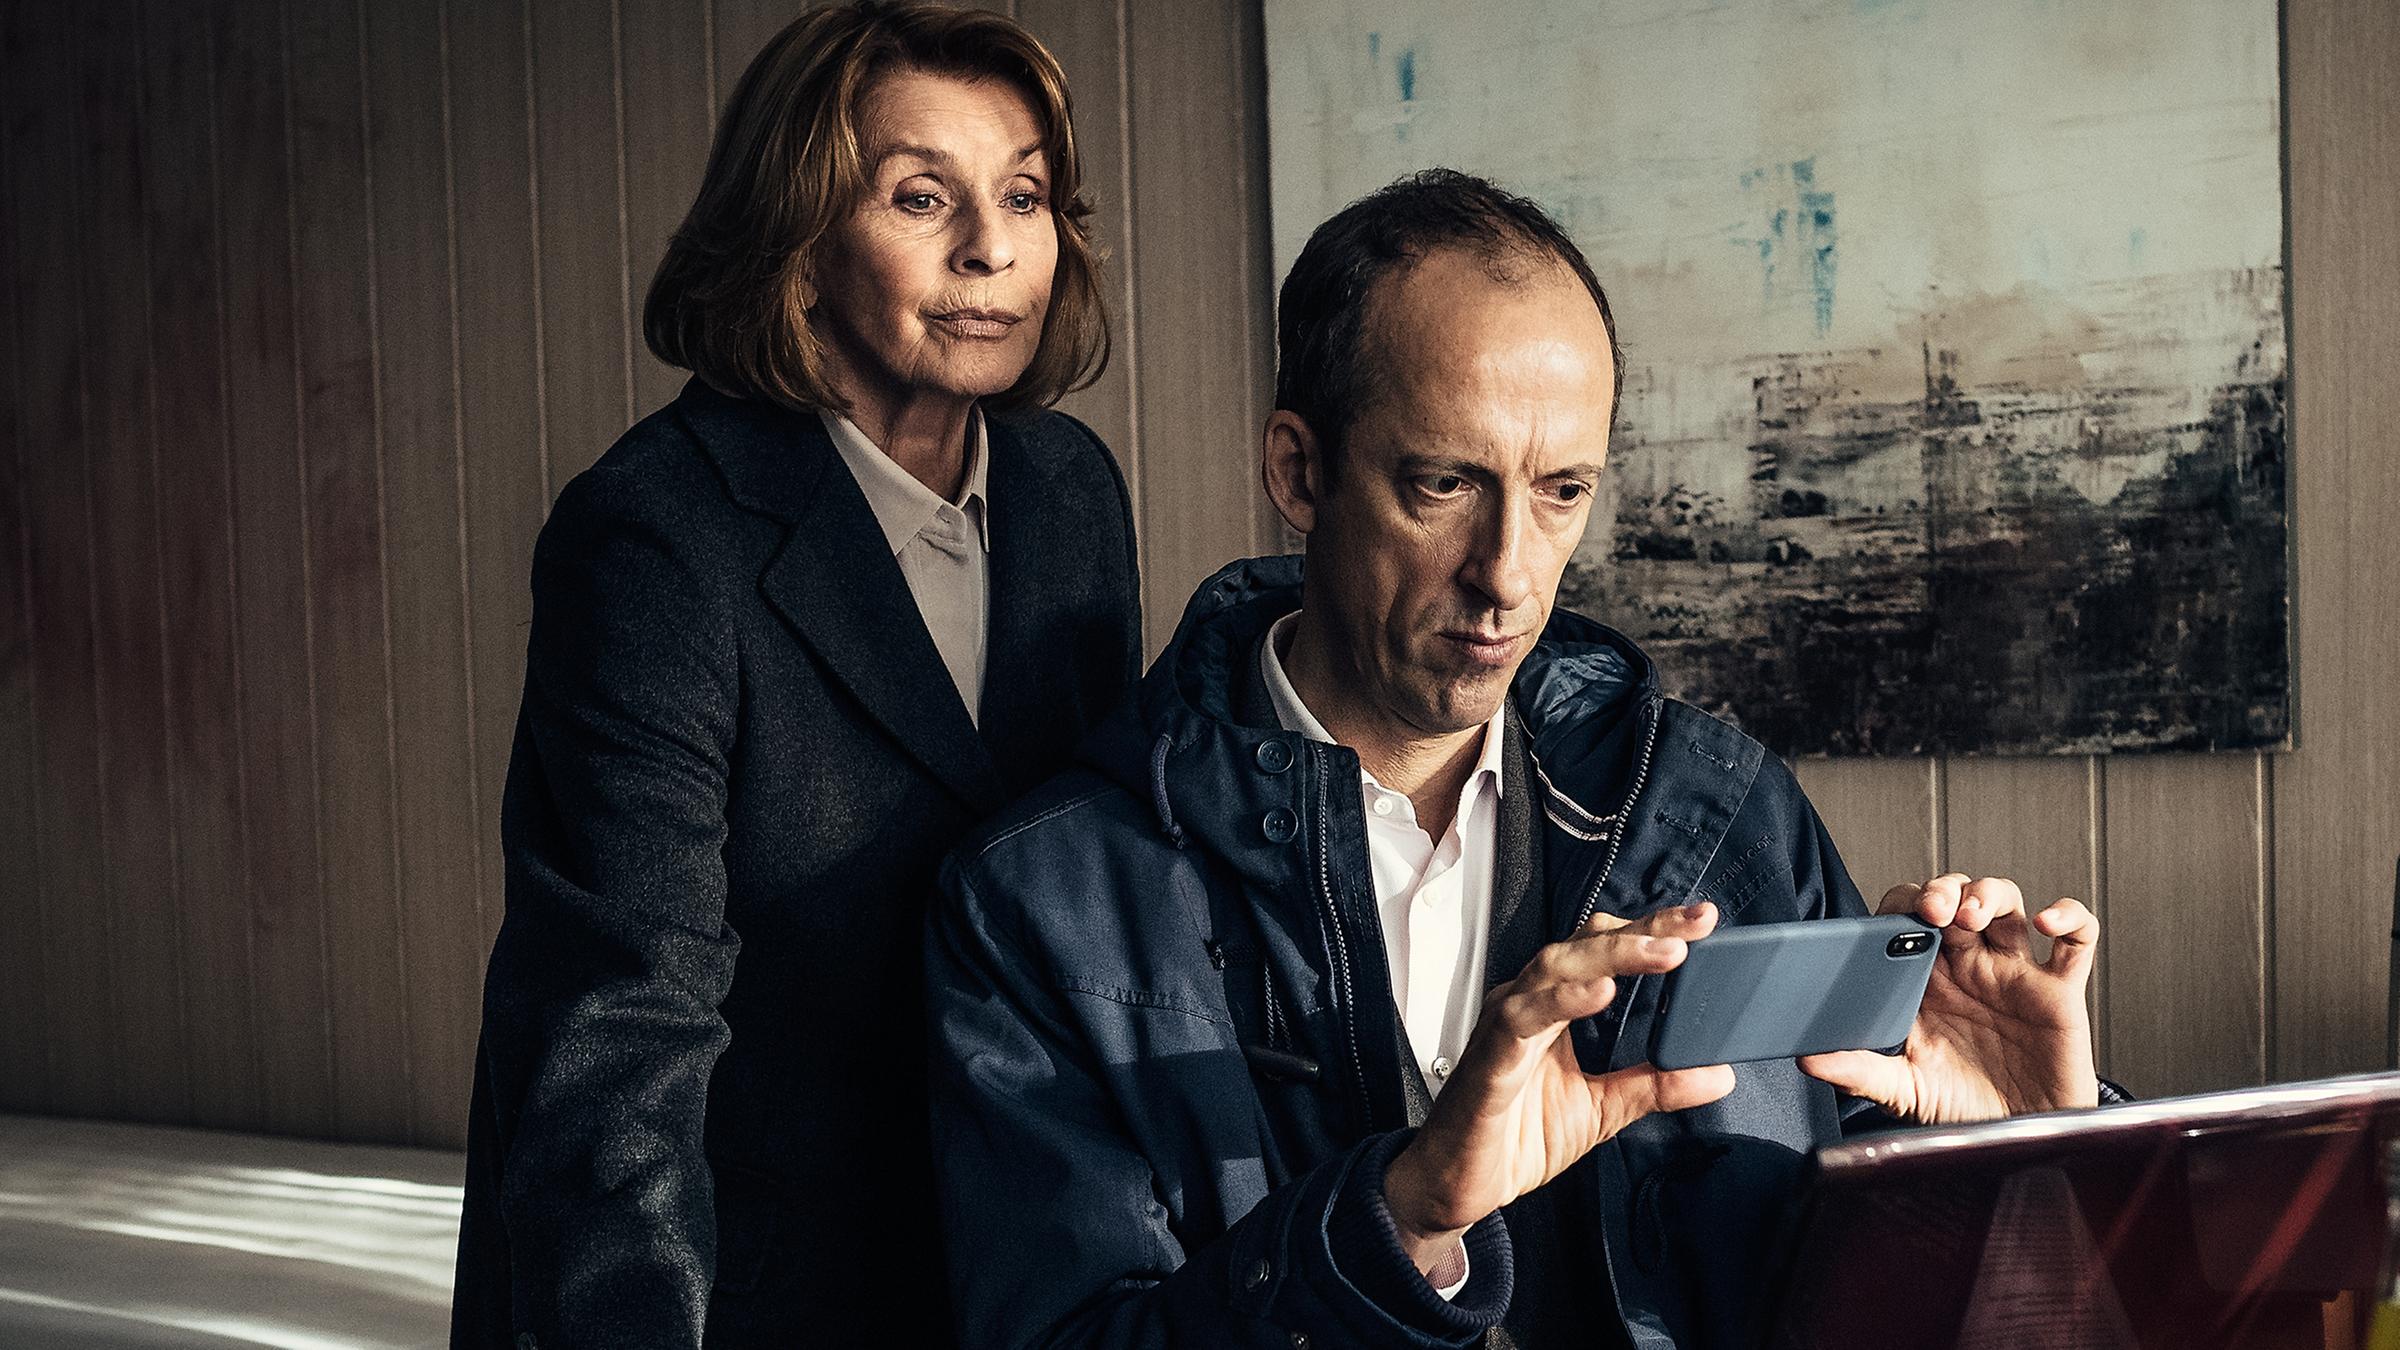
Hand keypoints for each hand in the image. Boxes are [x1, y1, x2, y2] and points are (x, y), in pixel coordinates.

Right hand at [1381, 902, 1735, 1279]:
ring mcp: (1505, 1026)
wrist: (1458, 1185)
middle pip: (1584, 945)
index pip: (1604, 952)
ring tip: (1665, 952)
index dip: (1651, 930)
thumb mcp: (1602, 1110)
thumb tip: (1717, 1073)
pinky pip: (1524, 1018)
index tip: (1704, 919)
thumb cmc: (1516, 1137)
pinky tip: (1603, 992)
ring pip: (1555, 968)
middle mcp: (1527, 1003)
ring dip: (1612, 956)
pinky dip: (1563, 1001)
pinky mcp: (1490, 1059)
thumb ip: (1654, 1086)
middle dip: (1642, 929)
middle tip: (1695, 923)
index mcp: (1553, 1008)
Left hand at [1800, 873, 2097, 1123]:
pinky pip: (2078, 938)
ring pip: (2007, 903)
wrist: (2018, 1144)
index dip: (1902, 905)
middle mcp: (1970, 967)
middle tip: (1933, 911)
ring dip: (1988, 894)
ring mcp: (2015, 974)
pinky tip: (2047, 923)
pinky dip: (2069, 916)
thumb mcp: (1903, 1090)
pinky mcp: (2060, 991)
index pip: (1909, 917)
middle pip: (1955, 897)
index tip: (1893, 920)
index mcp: (1928, 980)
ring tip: (1972, 915)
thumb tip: (1808, 1058)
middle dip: (1942, 890)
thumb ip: (1859, 1070)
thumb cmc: (1961, 1110)